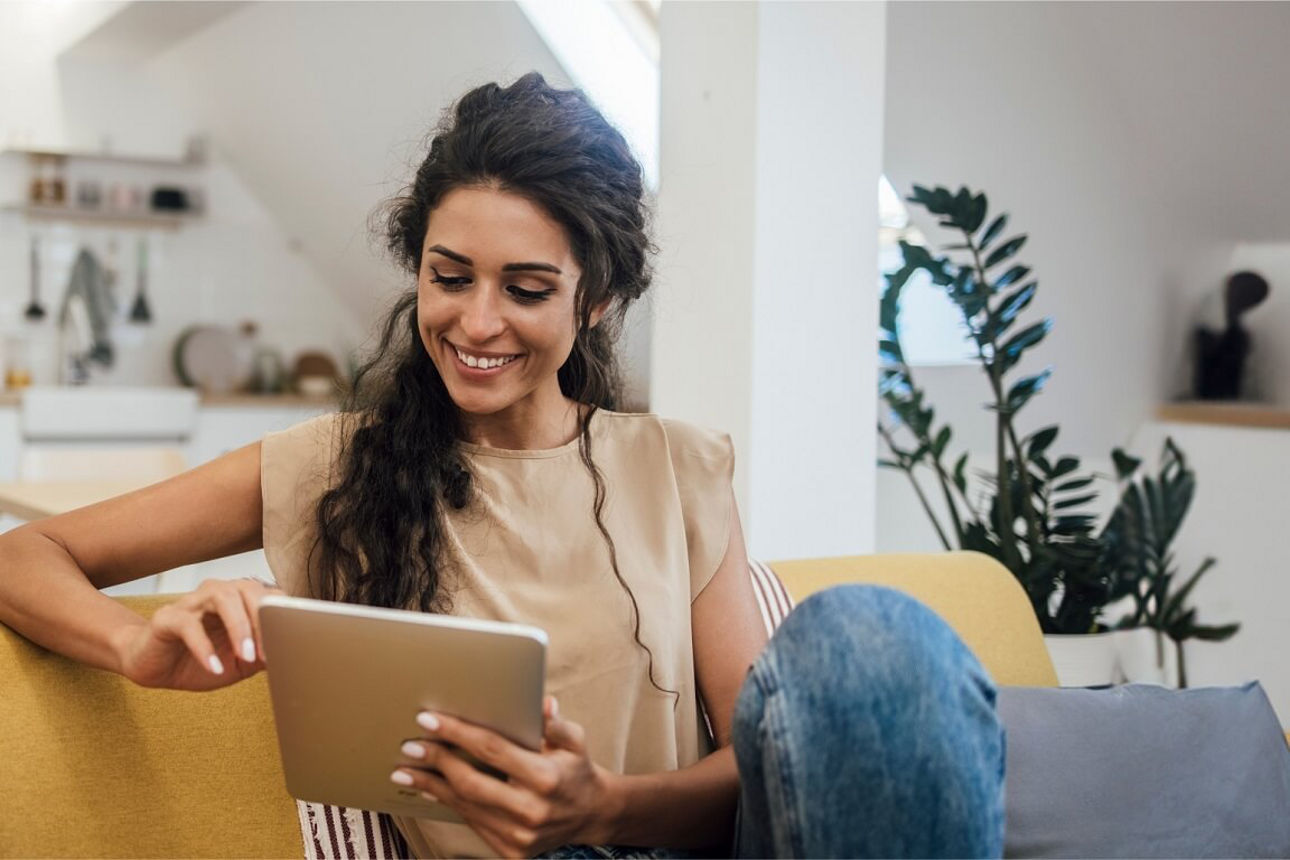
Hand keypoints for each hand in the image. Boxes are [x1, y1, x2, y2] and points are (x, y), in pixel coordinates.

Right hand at [116, 578, 280, 690]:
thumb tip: (294, 655)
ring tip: (246, 656)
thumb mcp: (239, 663)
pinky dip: (204, 647)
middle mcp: (217, 594)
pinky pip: (188, 624)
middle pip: (248, 589)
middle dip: (262, 620)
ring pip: (222, 597)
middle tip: (267, 653)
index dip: (283, 617)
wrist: (152, 665)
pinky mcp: (167, 617)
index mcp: (239, 600)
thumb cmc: (198, 660)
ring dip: (239, 627)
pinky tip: (214, 666)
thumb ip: (264, 655)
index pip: (269, 595)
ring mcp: (191, 602)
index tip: (290, 645)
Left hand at [392, 697, 619, 857]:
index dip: (457, 733)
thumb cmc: (576, 769)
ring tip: (405, 770)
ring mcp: (519, 836)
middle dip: (436, 761)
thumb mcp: (574, 740)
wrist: (591, 814)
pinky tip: (430, 789)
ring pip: (465, 806)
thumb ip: (556, 723)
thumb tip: (542, 704)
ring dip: (431, 786)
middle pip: (470, 782)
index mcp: (545, 777)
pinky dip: (449, 804)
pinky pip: (473, 823)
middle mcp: (531, 810)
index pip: (491, 750)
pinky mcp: (511, 851)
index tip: (429, 720)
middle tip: (410, 746)